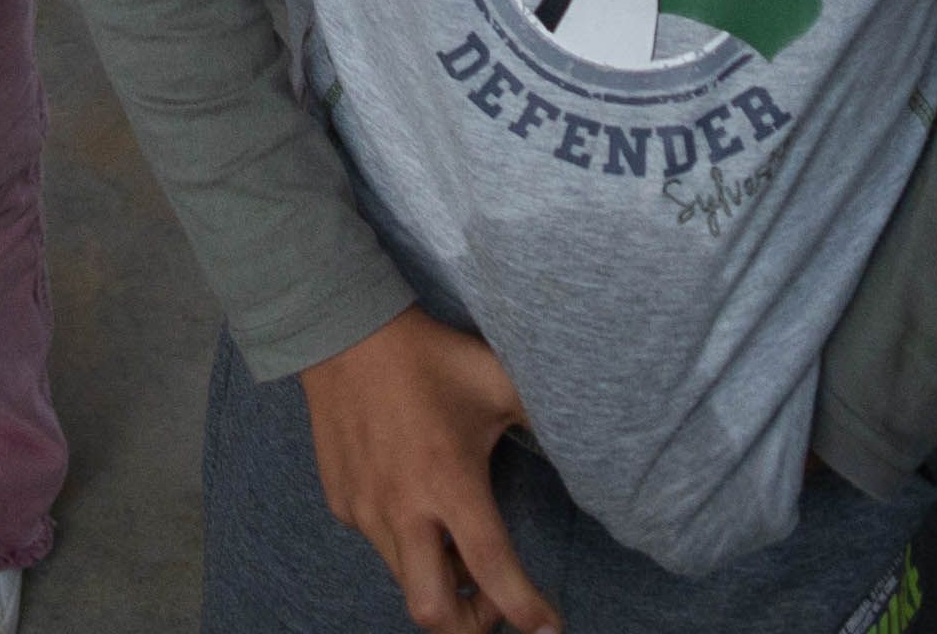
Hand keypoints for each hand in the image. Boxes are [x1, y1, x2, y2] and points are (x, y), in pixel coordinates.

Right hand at [299, 310, 557, 632]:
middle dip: (471, 626)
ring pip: (406, 582)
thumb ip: (543, 416)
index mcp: (449, 481)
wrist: (345, 333)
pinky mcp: (342, 503)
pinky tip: (417, 509)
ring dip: (440, 583)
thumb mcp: (496, 380)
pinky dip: (406, 546)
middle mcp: (403, 508)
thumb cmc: (430, 359)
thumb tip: (594, 439)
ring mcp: (366, 510)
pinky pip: (379, 546)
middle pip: (434, 611)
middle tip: (495, 604)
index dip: (524, 608)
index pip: (491, 568)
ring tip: (459, 550)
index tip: (548, 629)